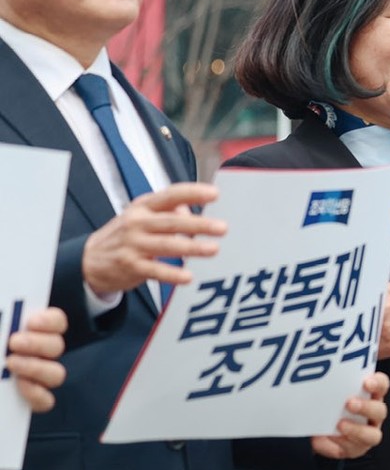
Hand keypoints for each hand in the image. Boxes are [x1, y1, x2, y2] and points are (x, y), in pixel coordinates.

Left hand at [5, 307, 67, 412]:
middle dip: (38, 343)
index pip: (55, 321)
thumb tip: (2, 309)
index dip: (49, 320)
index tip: (30, 321)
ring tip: (11, 365)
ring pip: (56, 373)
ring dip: (38, 368)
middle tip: (13, 343)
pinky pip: (45, 400)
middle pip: (56, 346)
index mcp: (24, 332)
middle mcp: (32, 354)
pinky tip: (18, 388)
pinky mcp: (26, 401)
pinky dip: (35, 394)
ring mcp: (31, 378)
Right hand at [82, 183, 225, 296]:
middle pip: (171, 222)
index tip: (215, 193)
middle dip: (198, 224)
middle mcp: (137, 223)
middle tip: (222, 227)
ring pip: (166, 245)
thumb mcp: (142, 216)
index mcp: (143, 207)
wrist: (88, 260)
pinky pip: (155, 271)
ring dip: (191, 248)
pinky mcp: (130, 266)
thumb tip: (193, 213)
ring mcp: (133, 245)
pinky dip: (172, 274)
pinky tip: (188, 276)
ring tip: (213, 249)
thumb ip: (169, 211)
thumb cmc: (126, 234)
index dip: (192, 192)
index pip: (170, 195)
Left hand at [310, 371, 389, 459]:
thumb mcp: (330, 391)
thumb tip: (314, 374)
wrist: (318, 428)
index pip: (382, 385)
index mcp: (371, 395)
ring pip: (373, 435)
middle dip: (366, 407)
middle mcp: (373, 415)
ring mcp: (367, 433)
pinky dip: (338, 444)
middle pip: (380, 410)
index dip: (378, 383)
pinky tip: (326, 438)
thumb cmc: (329, 404)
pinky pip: (353, 449)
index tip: (366, 382)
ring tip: (340, 425)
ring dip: (357, 430)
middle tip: (350, 403)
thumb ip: (329, 383)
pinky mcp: (356, 449)